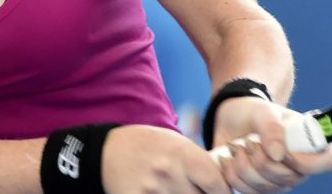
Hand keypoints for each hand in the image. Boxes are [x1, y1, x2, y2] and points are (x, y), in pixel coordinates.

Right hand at [102, 125, 231, 193]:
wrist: (108, 152)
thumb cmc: (147, 145)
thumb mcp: (175, 142)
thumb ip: (198, 162)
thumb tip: (221, 184)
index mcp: (183, 154)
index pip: (217, 184)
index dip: (223, 192)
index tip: (222, 193)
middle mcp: (170, 174)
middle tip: (197, 190)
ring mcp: (154, 191)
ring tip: (178, 190)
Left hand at [212, 98, 331, 192]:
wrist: (232, 119)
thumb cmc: (254, 112)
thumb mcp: (263, 111)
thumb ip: (272, 128)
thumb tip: (278, 156)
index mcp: (309, 143)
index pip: (325, 162)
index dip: (307, 162)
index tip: (283, 152)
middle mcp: (298, 166)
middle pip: (289, 179)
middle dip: (262, 160)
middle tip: (249, 140)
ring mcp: (279, 180)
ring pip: (265, 188)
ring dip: (244, 167)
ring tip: (237, 146)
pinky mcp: (259, 187)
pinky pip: (248, 192)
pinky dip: (233, 175)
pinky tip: (228, 158)